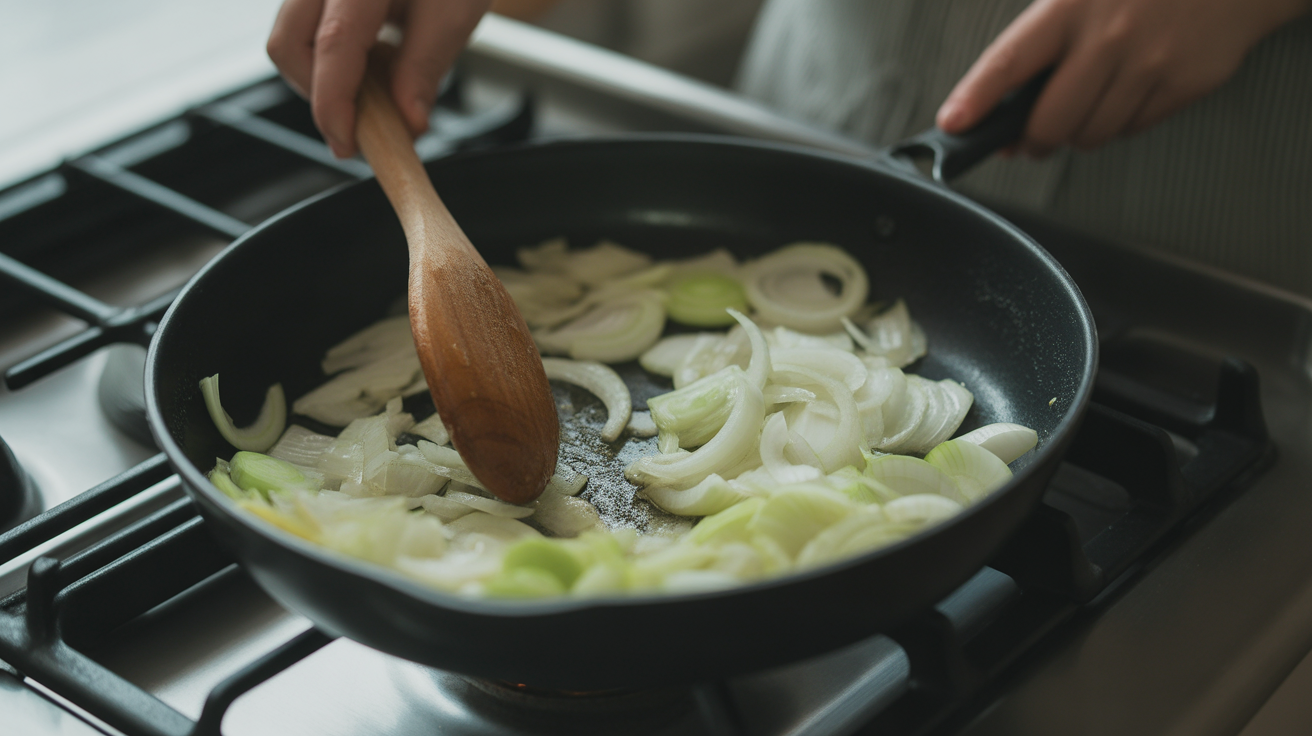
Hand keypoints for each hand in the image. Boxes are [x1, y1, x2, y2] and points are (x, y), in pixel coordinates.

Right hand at [267, 0, 492, 157]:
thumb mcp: (454, 13)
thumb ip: (426, 66)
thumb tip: (407, 121)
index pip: (334, 43)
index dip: (334, 103)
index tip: (347, 144)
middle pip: (289, 45)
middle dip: (322, 94)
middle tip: (371, 120)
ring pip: (290, 43)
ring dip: (329, 79)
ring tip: (384, 74)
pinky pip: (304, 34)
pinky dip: (334, 61)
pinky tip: (374, 55)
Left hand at [935, 0, 1311, 156]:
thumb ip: (1041, 45)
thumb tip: (1002, 113)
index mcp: (1069, 7)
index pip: (1010, 60)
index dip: (978, 97)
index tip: (953, 124)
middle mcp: (1108, 36)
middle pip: (1049, 122)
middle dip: (1032, 141)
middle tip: (1030, 138)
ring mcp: (1149, 62)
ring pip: (1089, 135)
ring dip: (1078, 134)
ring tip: (1086, 104)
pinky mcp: (1184, 83)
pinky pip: (1132, 130)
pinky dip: (1120, 124)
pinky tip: (1126, 93)